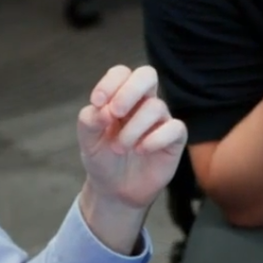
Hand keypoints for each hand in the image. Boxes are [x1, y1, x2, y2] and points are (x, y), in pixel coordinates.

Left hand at [77, 65, 186, 210]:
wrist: (114, 190)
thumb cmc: (102, 158)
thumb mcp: (87, 140)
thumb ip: (90, 120)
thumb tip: (105, 110)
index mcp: (120, 97)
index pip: (121, 73)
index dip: (110, 83)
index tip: (96, 103)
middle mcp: (142, 103)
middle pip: (147, 75)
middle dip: (130, 91)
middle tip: (114, 113)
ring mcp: (160, 120)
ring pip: (156, 106)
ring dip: (133, 128)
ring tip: (120, 147)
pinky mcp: (174, 139)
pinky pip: (175, 128)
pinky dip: (155, 138)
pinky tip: (141, 150)